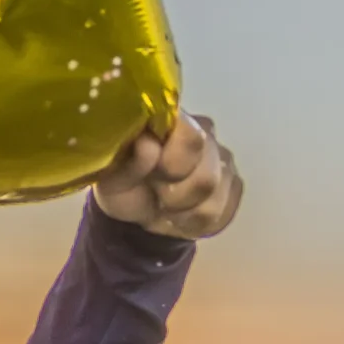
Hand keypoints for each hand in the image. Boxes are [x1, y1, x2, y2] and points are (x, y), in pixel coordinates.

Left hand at [93, 111, 242, 241]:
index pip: (193, 137)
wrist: (135, 208)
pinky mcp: (232, 188)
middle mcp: (206, 134)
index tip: (153, 176)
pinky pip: (223, 215)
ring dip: (182, 214)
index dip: (175, 163)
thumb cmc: (122, 183)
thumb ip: (129, 161)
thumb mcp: (112, 176)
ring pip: (214, 202)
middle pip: (207, 177)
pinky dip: (193, 224)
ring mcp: (223, 162)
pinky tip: (179, 215)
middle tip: (155, 194)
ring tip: (163, 207)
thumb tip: (148, 145)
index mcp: (173, 120)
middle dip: (174, 196)